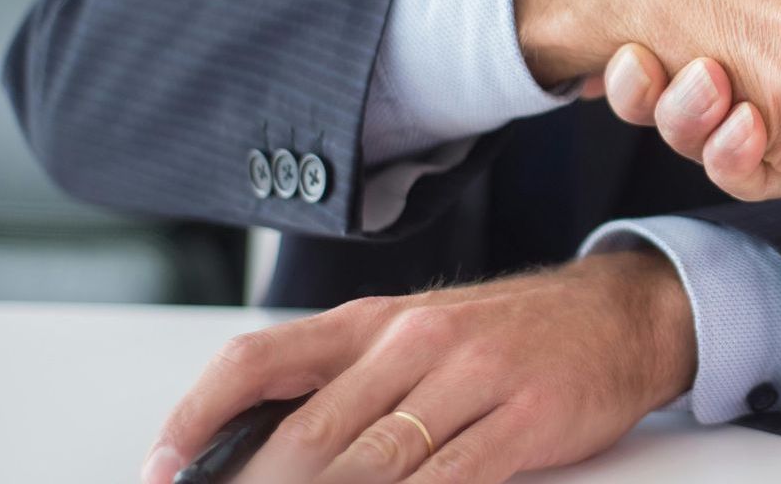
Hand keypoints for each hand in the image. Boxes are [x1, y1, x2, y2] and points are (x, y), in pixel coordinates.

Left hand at [139, 251, 693, 483]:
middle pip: (308, 434)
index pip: (258, 360)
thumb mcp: (418, 340)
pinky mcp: (525, 416)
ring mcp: (472, 376)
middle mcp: (414, 341)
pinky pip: (451, 480)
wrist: (620, 313)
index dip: (196, 417)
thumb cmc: (511, 336)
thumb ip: (345, 387)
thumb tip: (258, 452)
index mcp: (375, 322)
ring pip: (370, 464)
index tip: (160, 468)